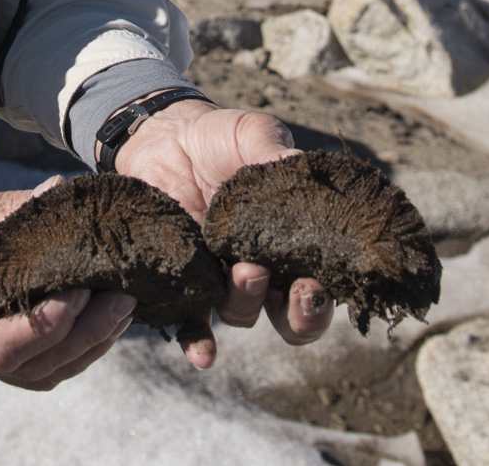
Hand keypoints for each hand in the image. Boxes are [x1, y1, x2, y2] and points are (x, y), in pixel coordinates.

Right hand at [0, 179, 134, 390]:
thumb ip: (0, 210)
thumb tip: (60, 196)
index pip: (1, 347)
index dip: (49, 323)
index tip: (82, 286)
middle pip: (29, 369)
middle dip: (84, 338)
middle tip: (125, 297)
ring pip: (32, 373)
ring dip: (80, 345)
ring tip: (118, 307)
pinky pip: (23, 359)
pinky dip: (61, 341)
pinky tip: (87, 311)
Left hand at [112, 97, 334, 368]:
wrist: (163, 136)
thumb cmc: (220, 137)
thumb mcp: (252, 135)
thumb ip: (274, 152)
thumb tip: (295, 162)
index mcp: (289, 240)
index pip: (320, 282)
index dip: (325, 297)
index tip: (319, 283)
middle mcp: (261, 267)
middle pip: (289, 315)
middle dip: (299, 315)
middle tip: (295, 290)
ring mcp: (220, 276)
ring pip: (242, 313)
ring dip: (246, 304)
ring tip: (240, 272)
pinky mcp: (180, 279)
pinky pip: (190, 321)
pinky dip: (197, 342)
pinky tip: (201, 355)